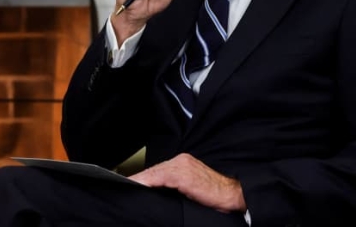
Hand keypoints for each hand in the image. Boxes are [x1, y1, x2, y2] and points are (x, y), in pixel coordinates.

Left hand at [129, 153, 245, 212]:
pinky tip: (137, 185)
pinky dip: (147, 181)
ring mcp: (182, 166)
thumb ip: (174, 186)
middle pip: (153, 171)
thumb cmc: (214, 194)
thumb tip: (156, 193)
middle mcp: (180, 160)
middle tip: (122, 185)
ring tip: (126, 186)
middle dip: (138, 179)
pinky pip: (160, 177)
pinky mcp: (183, 175)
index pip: (156, 171)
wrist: (232, 194)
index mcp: (182, 163)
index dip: (142, 178)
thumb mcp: (190, 188)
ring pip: (154, 173)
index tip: (128, 183)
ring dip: (139, 181)